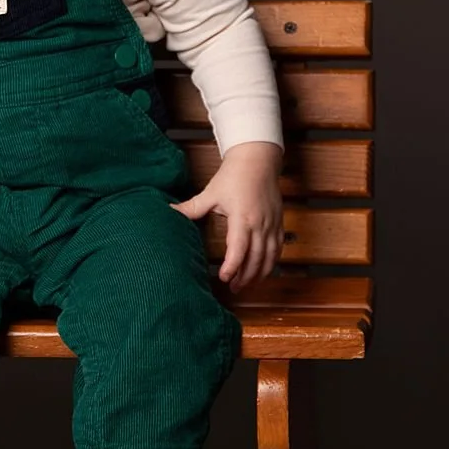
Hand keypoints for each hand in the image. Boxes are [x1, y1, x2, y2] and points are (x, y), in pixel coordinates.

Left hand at [170, 141, 284, 293]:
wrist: (258, 160)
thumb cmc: (234, 175)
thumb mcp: (211, 193)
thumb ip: (192, 208)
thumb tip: (169, 211)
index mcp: (243, 218)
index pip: (239, 249)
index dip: (233, 267)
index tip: (224, 278)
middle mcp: (260, 224)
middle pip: (256, 258)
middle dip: (246, 277)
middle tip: (234, 288)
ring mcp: (272, 224)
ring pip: (270, 257)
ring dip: (259, 273)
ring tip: (247, 284)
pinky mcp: (279, 222)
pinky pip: (278, 248)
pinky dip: (271, 262)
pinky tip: (263, 269)